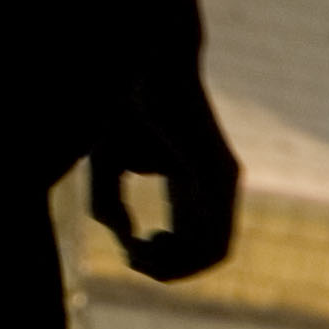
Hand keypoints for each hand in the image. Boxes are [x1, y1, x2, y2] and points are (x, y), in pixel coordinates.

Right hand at [86, 3, 238, 284]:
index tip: (128, 251)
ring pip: (215, 250)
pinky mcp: (221, 174)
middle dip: (168, 269)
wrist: (143, 59)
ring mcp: (223, 180)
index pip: (190, 241)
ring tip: (140, 255)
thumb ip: (110, 206)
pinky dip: (186, 251)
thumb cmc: (120, 105)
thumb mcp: (105, 164)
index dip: (158, 260)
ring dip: (176, 267)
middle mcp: (214, 185)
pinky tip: (151, 240)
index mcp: (189, 181)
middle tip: (134, 258)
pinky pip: (216, 233)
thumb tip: (129, 242)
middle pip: (205, 252)